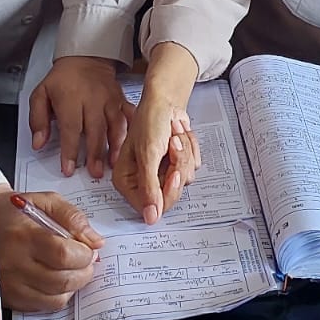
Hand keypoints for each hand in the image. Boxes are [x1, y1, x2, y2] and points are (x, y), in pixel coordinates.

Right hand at [0, 185, 103, 311]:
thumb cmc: (18, 212)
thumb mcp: (47, 200)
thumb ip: (73, 217)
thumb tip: (95, 241)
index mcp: (22, 235)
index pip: (62, 254)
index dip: (84, 255)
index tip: (89, 249)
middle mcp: (13, 263)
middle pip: (61, 281)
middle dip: (84, 272)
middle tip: (87, 261)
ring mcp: (9, 285)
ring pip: (55, 299)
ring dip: (73, 286)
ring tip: (73, 270)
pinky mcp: (9, 298)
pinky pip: (43, 306)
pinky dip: (58, 296)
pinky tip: (57, 279)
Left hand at [28, 55, 127, 178]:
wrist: (86, 58)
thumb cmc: (63, 80)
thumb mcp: (41, 94)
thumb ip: (38, 119)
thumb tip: (38, 143)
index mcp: (70, 98)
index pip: (70, 128)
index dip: (70, 151)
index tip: (68, 168)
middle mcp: (92, 99)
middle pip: (95, 129)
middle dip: (96, 153)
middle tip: (95, 173)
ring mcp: (110, 99)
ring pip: (116, 125)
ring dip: (116, 146)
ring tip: (114, 164)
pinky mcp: (121, 99)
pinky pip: (130, 115)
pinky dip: (133, 130)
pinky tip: (134, 144)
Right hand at [113, 95, 199, 224]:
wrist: (166, 101)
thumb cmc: (150, 120)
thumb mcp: (148, 154)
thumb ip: (149, 188)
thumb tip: (150, 218)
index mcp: (127, 181)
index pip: (151, 206)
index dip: (167, 190)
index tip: (173, 173)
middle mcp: (143, 181)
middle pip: (170, 195)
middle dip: (177, 165)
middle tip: (172, 145)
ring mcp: (161, 173)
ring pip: (184, 179)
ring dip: (183, 153)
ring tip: (173, 136)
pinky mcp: (175, 165)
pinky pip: (192, 168)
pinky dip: (190, 149)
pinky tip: (179, 136)